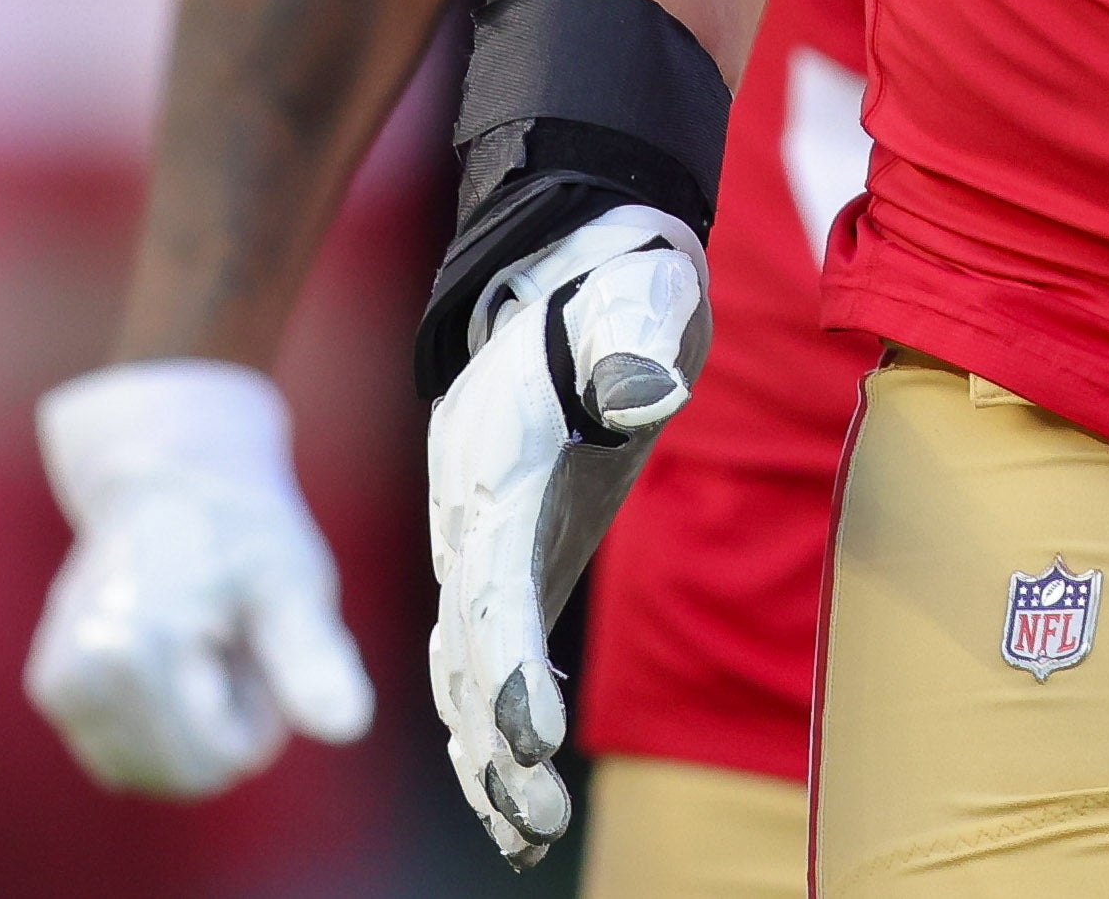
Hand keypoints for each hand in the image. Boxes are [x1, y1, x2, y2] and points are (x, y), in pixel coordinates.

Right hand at [26, 359, 374, 796]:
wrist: (165, 478)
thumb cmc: (240, 529)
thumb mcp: (293, 582)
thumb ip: (314, 659)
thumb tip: (349, 727)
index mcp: (142, 650)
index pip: (217, 762)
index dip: (259, 722)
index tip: (262, 651)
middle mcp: (84, 675)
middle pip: (181, 774)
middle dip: (222, 728)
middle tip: (234, 646)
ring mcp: (60, 686)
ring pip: (148, 770)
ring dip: (188, 728)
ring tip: (203, 645)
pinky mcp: (53, 690)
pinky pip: (119, 755)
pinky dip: (155, 723)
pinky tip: (172, 657)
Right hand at [422, 204, 710, 869]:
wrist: (569, 275)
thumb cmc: (613, 291)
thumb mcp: (632, 298)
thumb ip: (629, 344)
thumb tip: (643, 392)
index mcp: (495, 466)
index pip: (490, 581)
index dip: (507, 661)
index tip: (530, 733)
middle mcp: (473, 518)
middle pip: (467, 647)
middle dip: (496, 737)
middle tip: (538, 814)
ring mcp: (484, 547)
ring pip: (464, 672)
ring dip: (489, 756)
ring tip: (526, 833)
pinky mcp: (513, 564)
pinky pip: (486, 663)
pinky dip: (494, 733)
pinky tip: (518, 799)